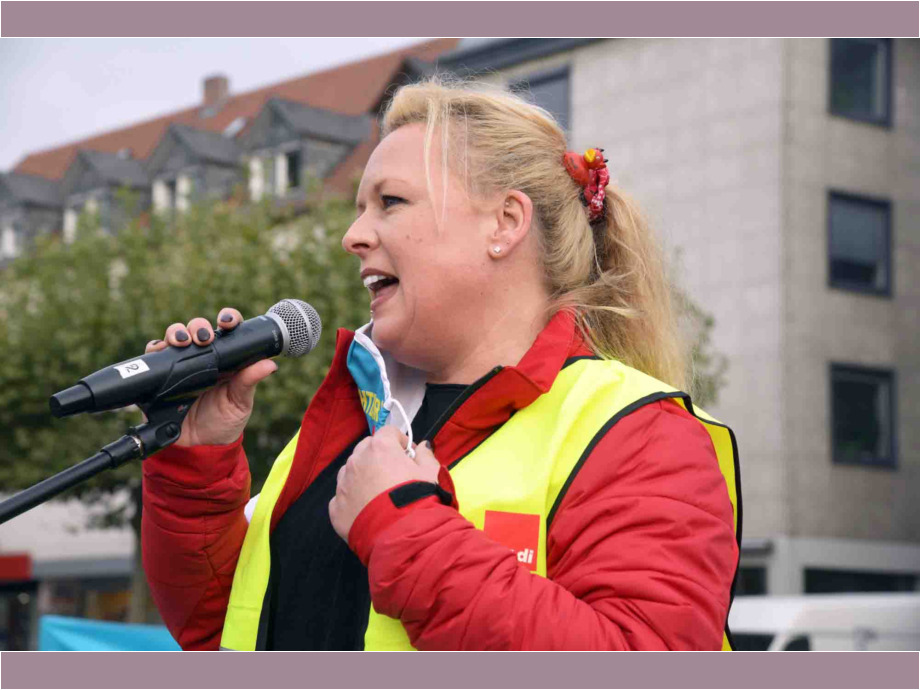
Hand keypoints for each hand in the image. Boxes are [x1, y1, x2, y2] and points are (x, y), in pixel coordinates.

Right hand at [144, 307, 277, 446]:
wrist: (199, 447)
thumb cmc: (224, 422)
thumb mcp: (240, 402)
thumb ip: (249, 382)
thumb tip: (270, 364)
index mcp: (225, 358)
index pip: (226, 330)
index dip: (227, 319)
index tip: (228, 321)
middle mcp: (201, 357)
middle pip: (196, 329)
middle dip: (198, 326)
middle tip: (204, 338)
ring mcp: (180, 365)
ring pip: (175, 337)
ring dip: (177, 332)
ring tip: (183, 342)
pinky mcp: (160, 376)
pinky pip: (153, 355)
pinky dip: (155, 348)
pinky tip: (161, 350)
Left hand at [329, 426, 439, 541]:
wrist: (402, 536)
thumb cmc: (419, 499)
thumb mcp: (432, 473)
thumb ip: (426, 455)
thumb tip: (422, 447)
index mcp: (380, 447)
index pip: (388, 432)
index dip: (400, 443)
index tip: (408, 456)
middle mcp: (357, 461)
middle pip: (366, 448)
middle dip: (379, 456)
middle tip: (394, 474)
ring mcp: (343, 484)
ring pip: (351, 471)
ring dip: (363, 476)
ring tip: (379, 494)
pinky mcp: (336, 508)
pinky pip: (343, 497)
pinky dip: (353, 500)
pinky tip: (368, 511)